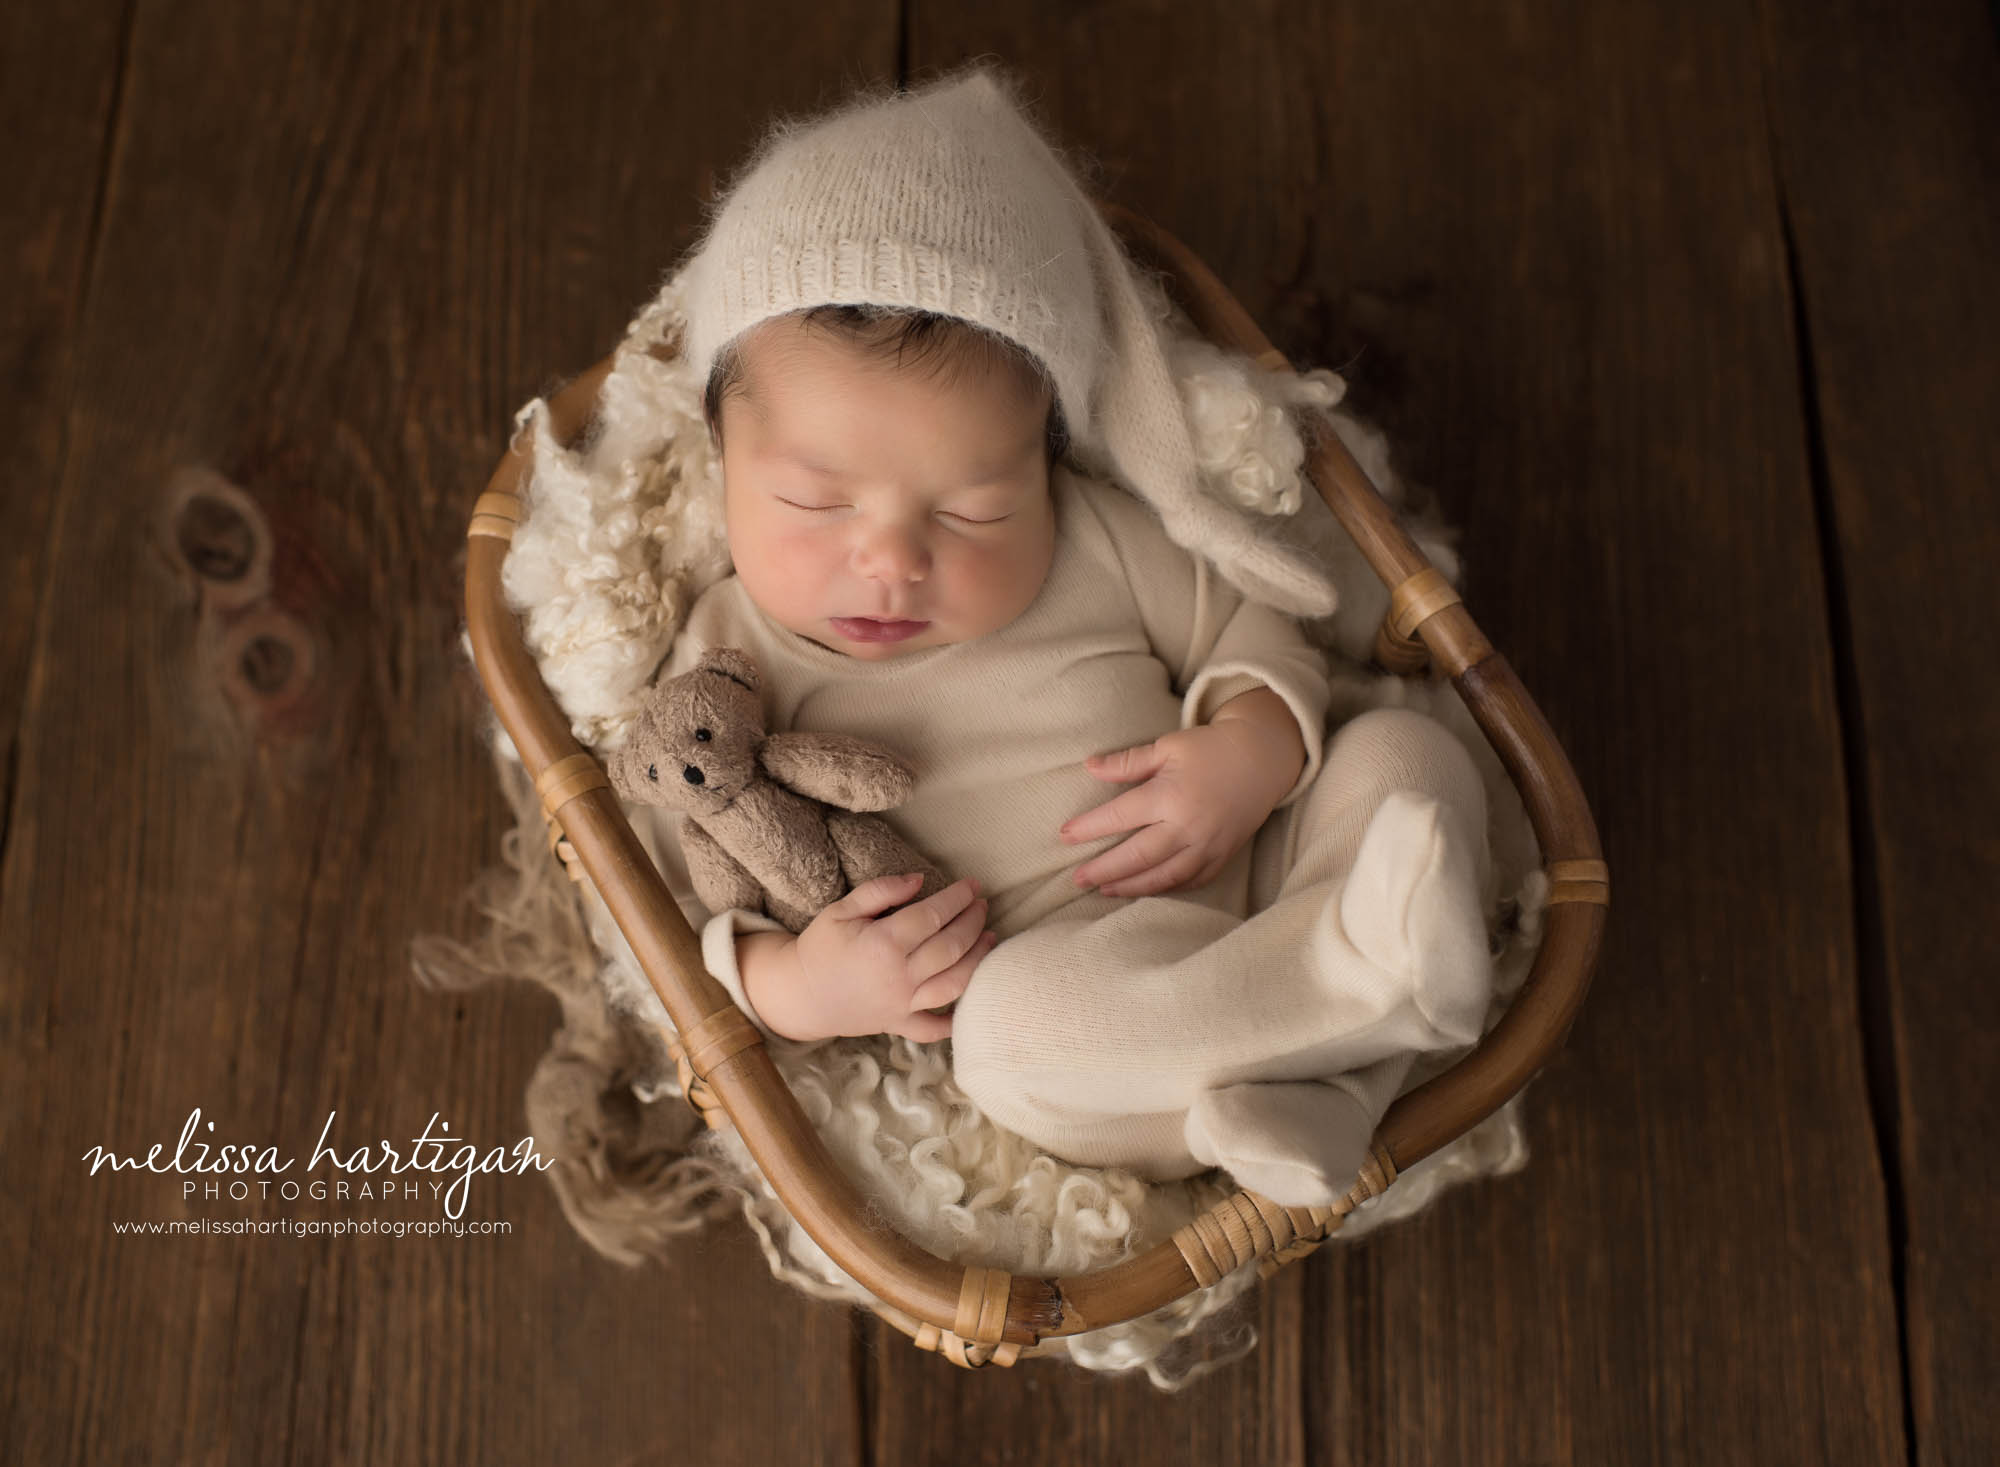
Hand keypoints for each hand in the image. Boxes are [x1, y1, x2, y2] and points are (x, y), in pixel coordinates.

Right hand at [791, 874, 997, 1041]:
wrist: (800, 994)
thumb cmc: (820, 947)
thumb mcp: (841, 909)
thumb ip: (880, 890)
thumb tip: (919, 880)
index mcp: (883, 944)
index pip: (933, 916)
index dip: (958, 898)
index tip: (972, 885)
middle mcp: (898, 976)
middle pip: (951, 946)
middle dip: (973, 921)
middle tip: (982, 905)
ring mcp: (901, 1004)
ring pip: (954, 984)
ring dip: (978, 960)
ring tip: (990, 938)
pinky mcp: (899, 1024)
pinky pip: (934, 1028)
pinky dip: (956, 1020)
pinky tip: (974, 998)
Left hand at [1059, 720, 1296, 896]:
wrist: (1263, 758)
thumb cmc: (1210, 748)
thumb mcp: (1168, 746)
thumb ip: (1128, 761)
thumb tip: (1089, 766)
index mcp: (1170, 795)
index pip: (1119, 816)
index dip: (1089, 828)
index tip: (1064, 835)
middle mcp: (1187, 826)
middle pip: (1136, 856)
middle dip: (1103, 869)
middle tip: (1076, 879)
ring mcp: (1207, 845)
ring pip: (1162, 876)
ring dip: (1130, 887)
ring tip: (1104, 891)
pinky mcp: (1222, 856)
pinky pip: (1190, 881)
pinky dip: (1166, 889)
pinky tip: (1145, 890)